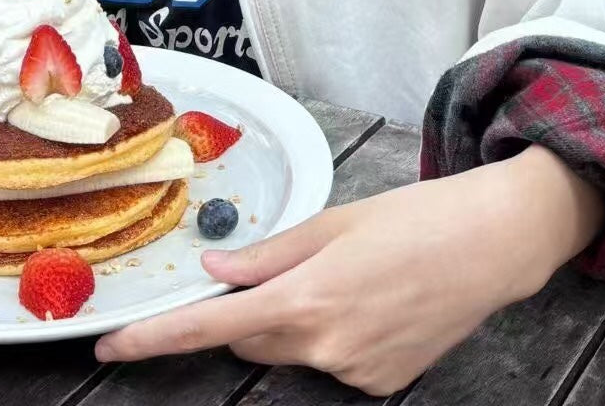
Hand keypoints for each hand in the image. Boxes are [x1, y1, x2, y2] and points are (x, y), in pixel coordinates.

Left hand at [96, 148, 604, 395]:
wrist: (493, 245)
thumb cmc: (417, 220)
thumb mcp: (336, 222)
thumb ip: (271, 254)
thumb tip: (217, 272)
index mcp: (308, 298)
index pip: (212, 327)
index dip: (156, 340)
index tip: (112, 348)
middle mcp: (327, 347)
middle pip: (252, 337)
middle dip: (249, 308)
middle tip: (282, 268)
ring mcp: (357, 373)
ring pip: (293, 350)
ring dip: (297, 318)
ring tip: (350, 275)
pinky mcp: (382, 384)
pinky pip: (332, 361)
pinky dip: (334, 334)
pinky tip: (372, 301)